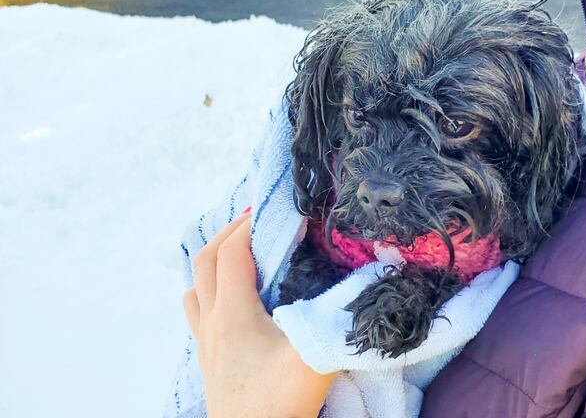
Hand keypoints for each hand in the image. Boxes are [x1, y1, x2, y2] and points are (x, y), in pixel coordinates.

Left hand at [183, 211, 335, 417]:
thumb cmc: (278, 405)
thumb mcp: (313, 360)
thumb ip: (337, 318)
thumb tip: (369, 281)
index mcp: (233, 313)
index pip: (231, 252)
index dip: (250, 224)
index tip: (276, 210)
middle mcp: (212, 322)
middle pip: (203, 261)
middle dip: (228, 233)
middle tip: (257, 220)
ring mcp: (205, 342)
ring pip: (194, 287)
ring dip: (212, 262)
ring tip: (241, 254)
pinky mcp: (209, 360)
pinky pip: (197, 312)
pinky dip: (210, 291)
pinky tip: (233, 301)